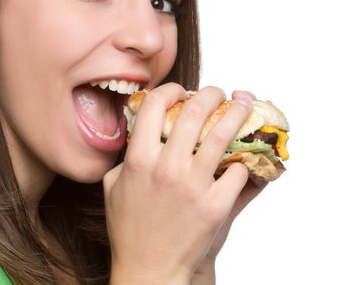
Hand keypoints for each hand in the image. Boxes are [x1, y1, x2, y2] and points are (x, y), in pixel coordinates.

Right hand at [103, 84, 253, 284]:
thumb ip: (126, 158)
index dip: (170, 90)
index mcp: (138, 160)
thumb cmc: (130, 230)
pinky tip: (243, 157)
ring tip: (243, 103)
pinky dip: (243, 160)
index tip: (180, 90)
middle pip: (194, 112)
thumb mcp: (114, 189)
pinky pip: (238, 171)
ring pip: (222, 133)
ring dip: (237, 112)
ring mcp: (192, 186)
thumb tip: (140, 134)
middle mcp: (165, 168)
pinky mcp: (215, 205)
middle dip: (210, 93)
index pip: (154, 106)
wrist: (149, 270)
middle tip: (218, 91)